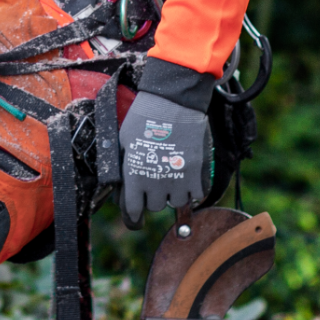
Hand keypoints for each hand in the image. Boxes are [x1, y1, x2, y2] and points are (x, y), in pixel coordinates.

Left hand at [119, 92, 211, 223]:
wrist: (172, 104)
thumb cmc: (143, 119)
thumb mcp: (123, 142)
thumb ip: (124, 166)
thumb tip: (121, 184)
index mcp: (134, 176)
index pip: (132, 210)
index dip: (133, 214)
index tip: (136, 215)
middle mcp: (156, 183)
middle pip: (155, 206)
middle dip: (153, 196)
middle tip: (155, 180)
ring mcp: (178, 181)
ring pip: (176, 202)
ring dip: (173, 193)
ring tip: (171, 174)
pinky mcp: (198, 175)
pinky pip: (197, 195)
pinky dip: (193, 189)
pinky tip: (188, 175)